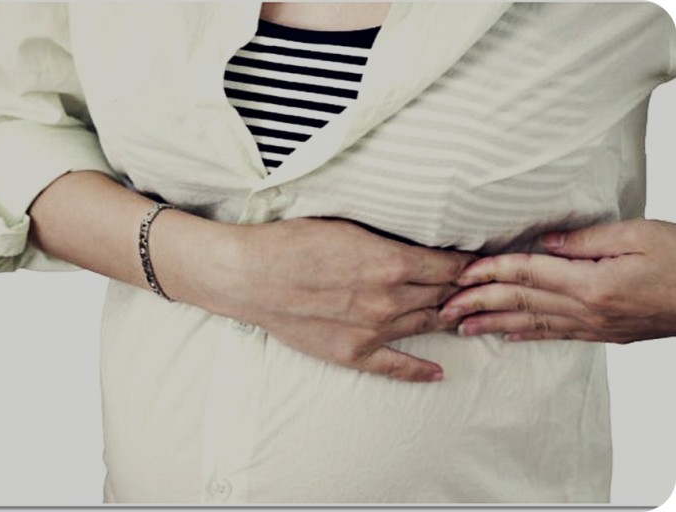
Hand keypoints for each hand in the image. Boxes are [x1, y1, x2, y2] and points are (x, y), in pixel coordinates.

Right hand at [162, 217, 474, 381]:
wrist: (248, 275)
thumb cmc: (292, 242)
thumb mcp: (348, 226)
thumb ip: (390, 241)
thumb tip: (420, 247)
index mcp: (392, 263)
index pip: (451, 268)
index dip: (469, 264)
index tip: (478, 262)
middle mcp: (390, 301)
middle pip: (443, 296)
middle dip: (462, 289)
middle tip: (475, 286)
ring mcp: (373, 332)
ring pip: (425, 325)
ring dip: (445, 317)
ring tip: (460, 313)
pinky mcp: (353, 353)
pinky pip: (396, 367)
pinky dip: (421, 370)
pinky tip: (439, 371)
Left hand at [439, 219, 675, 342]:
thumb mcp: (639, 235)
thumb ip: (586, 239)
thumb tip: (546, 240)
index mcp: (592, 284)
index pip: (527, 275)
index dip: (490, 273)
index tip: (460, 274)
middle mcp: (587, 310)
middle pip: (520, 303)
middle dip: (477, 304)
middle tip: (443, 309)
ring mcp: (595, 327)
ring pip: (531, 325)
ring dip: (493, 325)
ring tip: (461, 328)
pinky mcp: (605, 334)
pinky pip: (556, 335)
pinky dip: (527, 335)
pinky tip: (507, 337)